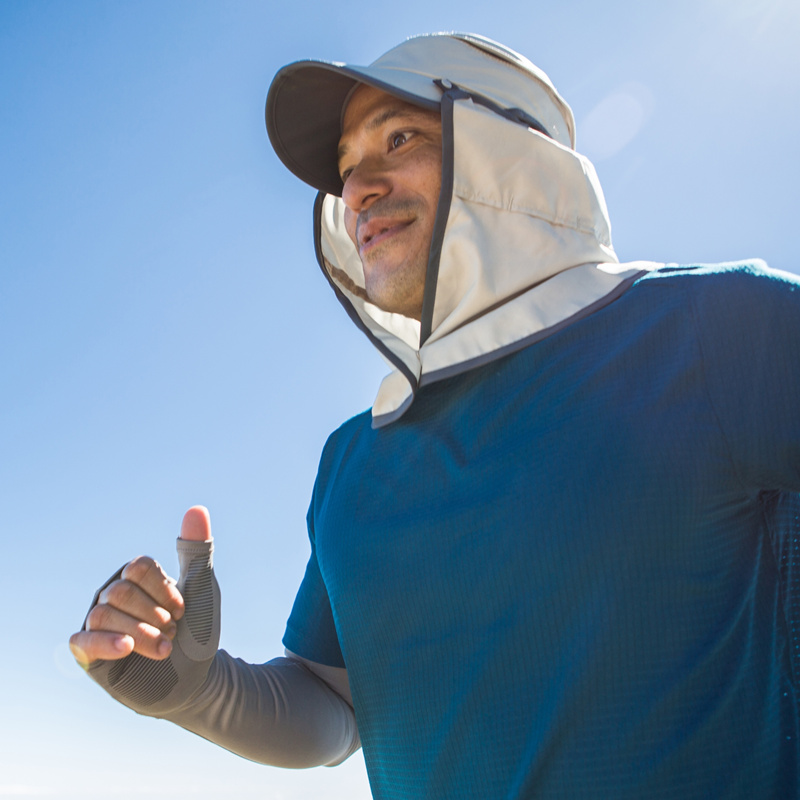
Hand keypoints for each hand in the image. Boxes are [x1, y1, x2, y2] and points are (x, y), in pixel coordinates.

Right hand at [69, 506, 212, 667]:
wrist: (196, 677)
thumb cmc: (197, 630)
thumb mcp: (201, 588)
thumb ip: (196, 550)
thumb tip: (196, 508)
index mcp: (136, 578)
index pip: (138, 568)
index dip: (164, 590)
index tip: (183, 610)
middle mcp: (113, 595)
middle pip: (122, 592)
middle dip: (154, 615)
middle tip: (173, 633)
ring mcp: (100, 623)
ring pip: (104, 615)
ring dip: (140, 633)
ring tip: (164, 649)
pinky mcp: (91, 654)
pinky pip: (82, 641)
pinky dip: (105, 642)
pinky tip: (126, 648)